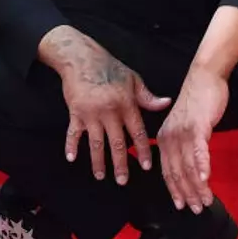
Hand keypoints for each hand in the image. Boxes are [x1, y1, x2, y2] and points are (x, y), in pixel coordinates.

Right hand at [46, 28, 169, 183]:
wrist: (82, 58)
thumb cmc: (109, 68)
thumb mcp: (133, 79)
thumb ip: (148, 96)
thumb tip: (166, 103)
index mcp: (126, 104)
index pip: (137, 132)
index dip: (143, 150)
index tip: (147, 165)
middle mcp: (110, 112)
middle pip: (117, 143)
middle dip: (121, 164)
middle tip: (123, 180)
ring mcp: (91, 114)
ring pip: (96, 143)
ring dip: (99, 162)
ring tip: (101, 176)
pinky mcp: (75, 113)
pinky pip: (73, 133)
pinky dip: (71, 145)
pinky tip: (72, 158)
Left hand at [156, 66, 227, 212]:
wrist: (204, 78)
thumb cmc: (196, 103)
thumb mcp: (182, 126)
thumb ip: (183, 145)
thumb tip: (190, 167)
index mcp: (164, 139)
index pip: (167, 171)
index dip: (174, 190)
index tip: (182, 205)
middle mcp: (170, 137)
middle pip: (177, 172)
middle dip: (187, 193)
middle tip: (197, 209)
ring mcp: (183, 132)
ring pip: (189, 165)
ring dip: (198, 186)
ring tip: (206, 200)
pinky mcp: (198, 126)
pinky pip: (199, 150)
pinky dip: (202, 166)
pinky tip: (207, 179)